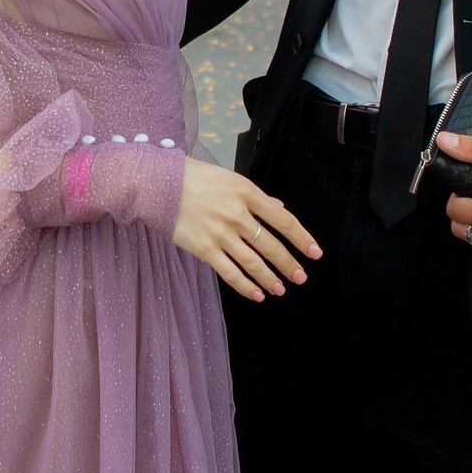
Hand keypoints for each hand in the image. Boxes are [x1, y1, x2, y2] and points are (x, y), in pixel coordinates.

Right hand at [172, 159, 319, 301]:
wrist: (157, 184)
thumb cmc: (193, 178)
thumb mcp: (229, 178)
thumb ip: (255, 196)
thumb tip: (279, 206)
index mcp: (246, 192)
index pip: (283, 220)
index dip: (302, 238)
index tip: (315, 253)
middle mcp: (237, 213)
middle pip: (271, 244)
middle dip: (289, 264)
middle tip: (300, 278)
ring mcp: (220, 232)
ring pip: (253, 262)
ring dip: (270, 278)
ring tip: (280, 289)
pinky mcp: (203, 248)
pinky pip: (230, 272)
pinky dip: (246, 286)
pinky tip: (257, 294)